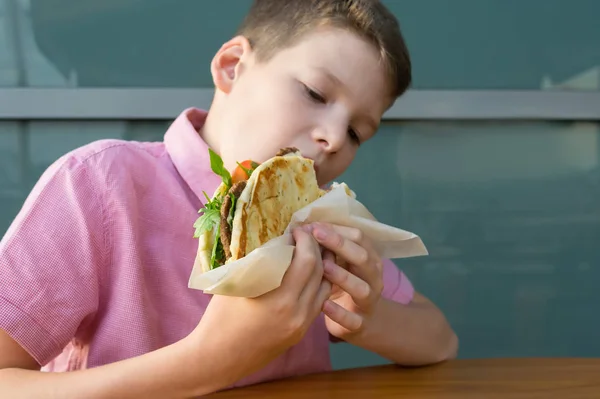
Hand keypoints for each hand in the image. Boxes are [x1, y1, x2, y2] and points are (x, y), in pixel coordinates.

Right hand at [188, 226, 331, 382]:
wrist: (217, 359)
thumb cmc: (220, 318)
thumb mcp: (237, 283)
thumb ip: (259, 262)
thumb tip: (275, 239)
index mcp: (281, 299)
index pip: (307, 260)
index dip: (306, 239)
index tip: (297, 228)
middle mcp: (297, 313)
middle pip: (320, 271)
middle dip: (316, 248)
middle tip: (307, 235)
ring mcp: (301, 325)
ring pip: (325, 287)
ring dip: (322, 267)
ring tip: (312, 251)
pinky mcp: (300, 333)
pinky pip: (318, 302)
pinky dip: (317, 284)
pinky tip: (308, 274)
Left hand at [309, 223, 383, 339]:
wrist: (361, 321)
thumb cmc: (345, 284)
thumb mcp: (340, 263)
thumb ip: (329, 248)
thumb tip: (304, 227)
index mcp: (370, 258)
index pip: (359, 237)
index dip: (337, 230)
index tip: (314, 225)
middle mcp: (373, 277)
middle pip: (363, 257)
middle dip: (339, 244)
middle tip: (316, 235)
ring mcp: (369, 301)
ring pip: (361, 288)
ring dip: (342, 276)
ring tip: (323, 267)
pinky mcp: (360, 324)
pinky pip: (352, 319)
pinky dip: (339, 312)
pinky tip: (324, 304)